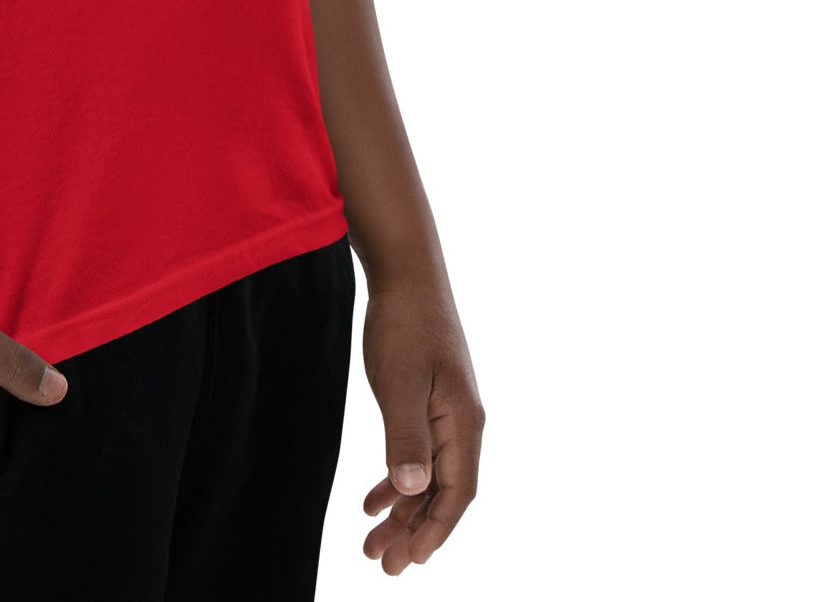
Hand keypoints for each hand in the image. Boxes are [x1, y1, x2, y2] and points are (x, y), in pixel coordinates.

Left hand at [359, 270, 483, 573]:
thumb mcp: (399, 382)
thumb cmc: (404, 324)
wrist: (406, 273)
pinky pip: (418, 453)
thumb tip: (414, 490)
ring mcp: (446, 411)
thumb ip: (406, 436)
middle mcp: (462, 423)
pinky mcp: (428, 399)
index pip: (457, 494)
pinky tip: (373, 498)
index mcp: (463, 423)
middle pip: (443, 493)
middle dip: (415, 532)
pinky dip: (397, 479)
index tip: (412, 562)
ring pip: (428, 476)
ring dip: (403, 511)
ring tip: (373, 543)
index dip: (436, 531)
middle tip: (383, 565)